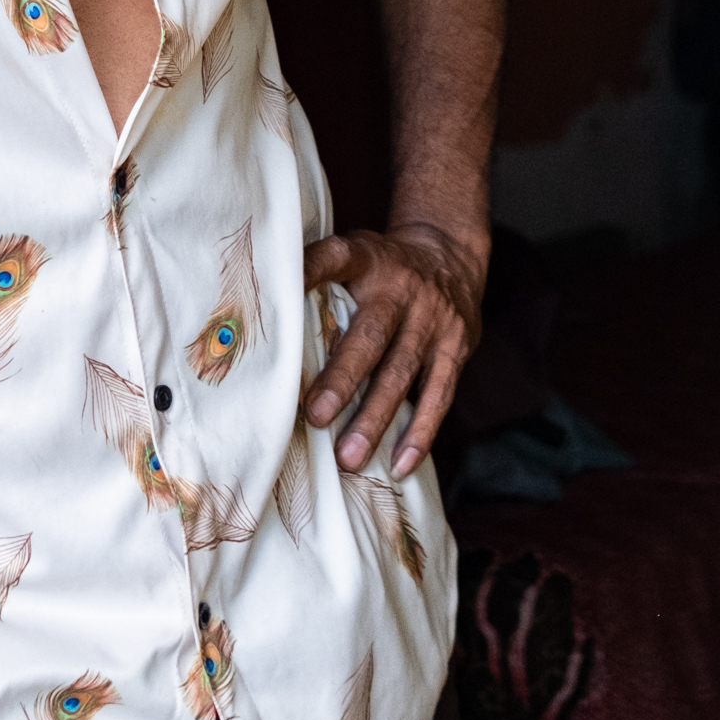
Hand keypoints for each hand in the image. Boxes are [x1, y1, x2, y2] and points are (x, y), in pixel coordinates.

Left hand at [302, 222, 488, 479]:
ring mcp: (433, 320)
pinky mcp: (456, 347)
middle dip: (342, 379)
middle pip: (371, 335)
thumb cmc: (383, 268)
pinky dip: (420, 433)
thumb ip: (320, 280)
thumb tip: (263, 323)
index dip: (311, 270)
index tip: (283, 289)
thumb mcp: (355, 255)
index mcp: (368, 259)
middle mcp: (401, 288)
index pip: (336, 258)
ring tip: (349, 457)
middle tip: (315, 417)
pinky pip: (439, 395)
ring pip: (401, 373)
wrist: (450, 255)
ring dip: (374, 418)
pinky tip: (399, 464)